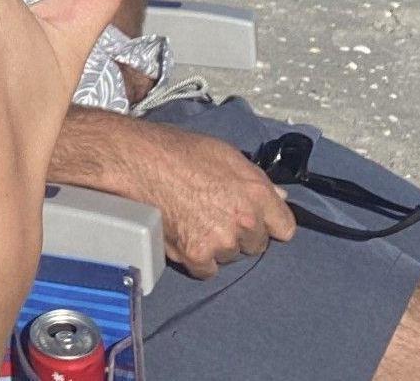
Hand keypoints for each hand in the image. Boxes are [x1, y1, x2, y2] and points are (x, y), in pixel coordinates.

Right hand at [133, 122, 296, 278]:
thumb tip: (279, 195)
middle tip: (213, 214)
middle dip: (239, 233)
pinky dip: (197, 257)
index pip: (285, 227)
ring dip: (216, 245)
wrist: (134, 160)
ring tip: (192, 220)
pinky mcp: (197, 255)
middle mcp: (244, 220)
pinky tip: (183, 235)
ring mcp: (221, 240)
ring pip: (230, 256)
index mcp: (256, 191)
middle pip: (256, 244)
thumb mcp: (222, 153)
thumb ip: (253, 177)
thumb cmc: (176, 150)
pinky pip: (207, 269)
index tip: (255, 219)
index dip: (268, 223)